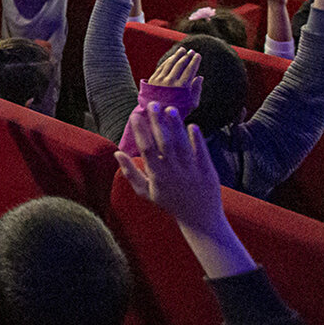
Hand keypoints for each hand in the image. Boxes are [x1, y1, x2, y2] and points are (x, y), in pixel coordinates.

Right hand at [114, 102, 222, 234]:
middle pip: (164, 143)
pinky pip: (201, 152)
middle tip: (152, 104)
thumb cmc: (170, 203)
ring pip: (182, 145)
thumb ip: (130, 173)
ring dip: (176, 126)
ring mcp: (191, 171)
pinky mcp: (207, 171)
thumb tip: (117, 153)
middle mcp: (173, 172)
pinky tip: (192, 125)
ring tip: (170, 109)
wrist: (200, 219)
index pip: (146, 150)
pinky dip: (197, 139)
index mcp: (157, 176)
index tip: (134, 115)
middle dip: (157, 123)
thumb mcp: (146, 192)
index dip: (140, 131)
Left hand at [146, 45, 203, 110]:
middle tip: (192, 51)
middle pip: (180, 65)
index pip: (190, 70)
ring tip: (182, 50)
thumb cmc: (178, 110)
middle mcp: (170, 82)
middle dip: (187, 56)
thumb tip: (200, 77)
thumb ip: (197, 90)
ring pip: (170, 64)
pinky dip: (168, 61)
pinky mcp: (153, 79)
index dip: (194, 61)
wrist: (157, 116)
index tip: (198, 55)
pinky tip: (172, 58)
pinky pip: (162, 67)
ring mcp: (160, 80)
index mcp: (182, 87)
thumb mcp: (191, 104)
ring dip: (177, 56)